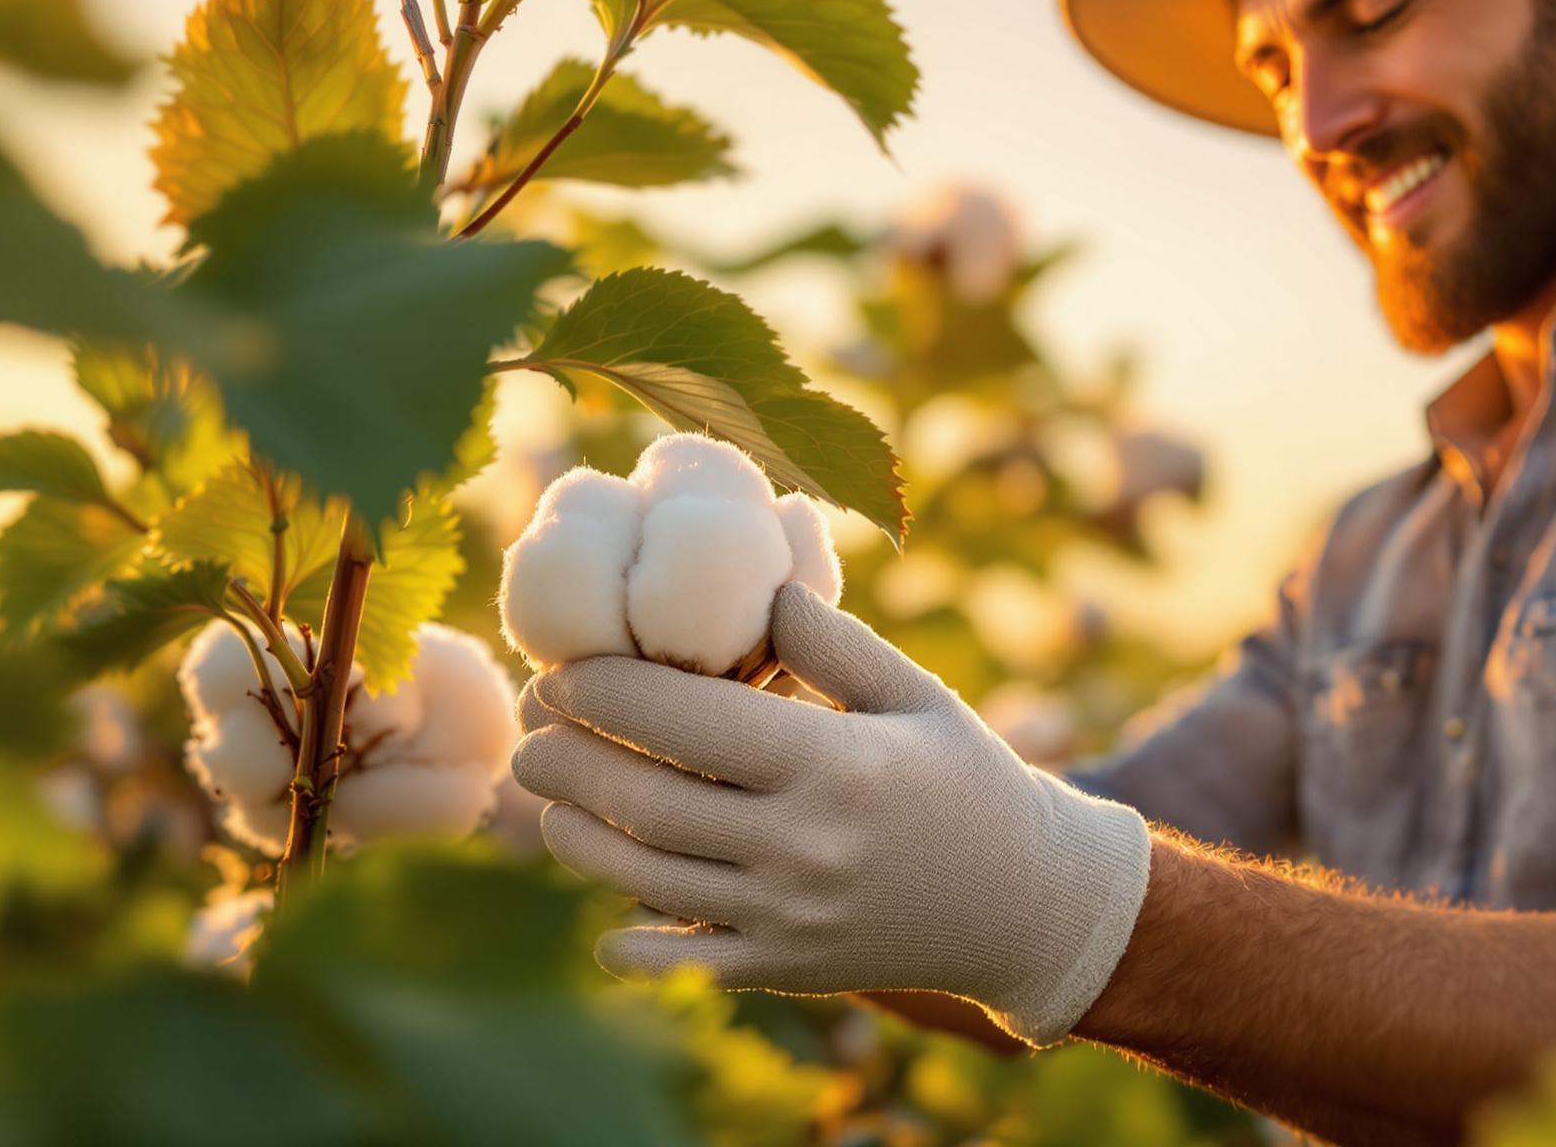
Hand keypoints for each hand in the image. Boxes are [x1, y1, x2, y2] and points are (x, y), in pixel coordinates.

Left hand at [512, 582, 1151, 1044]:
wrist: (1025, 904)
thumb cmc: (965, 779)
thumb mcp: (917, 694)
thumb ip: (833, 642)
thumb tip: (754, 586)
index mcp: (834, 764)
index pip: (686, 719)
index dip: (604, 692)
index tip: (559, 673)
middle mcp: (804, 845)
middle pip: (645, 800)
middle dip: (566, 761)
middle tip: (530, 733)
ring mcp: (791, 916)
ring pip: (647, 878)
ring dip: (577, 837)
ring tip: (549, 799)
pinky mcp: (787, 969)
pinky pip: (686, 960)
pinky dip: (632, 943)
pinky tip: (604, 913)